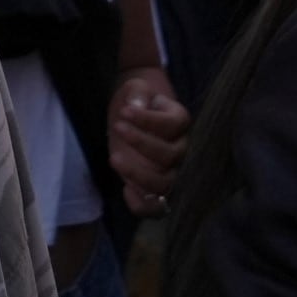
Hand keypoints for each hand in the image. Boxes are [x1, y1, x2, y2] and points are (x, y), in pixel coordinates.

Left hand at [106, 67, 187, 213]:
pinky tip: (124, 190)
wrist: (133, 114)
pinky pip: (156, 208)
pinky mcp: (155, 188)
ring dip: (139, 175)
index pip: (172, 125)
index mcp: (180, 121)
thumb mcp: (135, 87)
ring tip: (114, 158)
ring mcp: (171, 171)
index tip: (125, 111)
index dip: (149, 120)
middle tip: (116, 128)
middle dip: (142, 143)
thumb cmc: (137, 100)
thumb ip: (137, 92)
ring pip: (165, 183)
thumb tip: (136, 105)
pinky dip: (142, 205)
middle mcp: (181, 149)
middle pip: (170, 155)